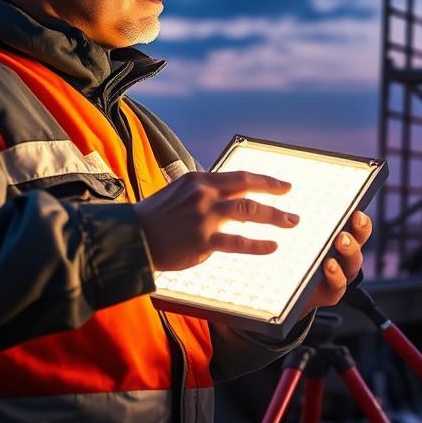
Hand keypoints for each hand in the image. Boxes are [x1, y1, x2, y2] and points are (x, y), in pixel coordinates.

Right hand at [133, 171, 297, 271]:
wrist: (128, 237)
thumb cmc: (152, 218)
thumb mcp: (178, 193)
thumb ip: (202, 193)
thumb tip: (228, 194)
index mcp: (199, 180)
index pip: (240, 176)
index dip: (265, 180)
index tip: (282, 185)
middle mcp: (204, 194)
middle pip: (249, 189)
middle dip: (276, 194)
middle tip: (293, 203)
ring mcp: (204, 217)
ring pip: (249, 211)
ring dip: (274, 216)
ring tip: (290, 222)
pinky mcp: (202, 240)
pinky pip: (238, 241)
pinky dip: (258, 244)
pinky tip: (272, 246)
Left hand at [305, 211, 371, 311]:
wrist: (286, 291)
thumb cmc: (297, 257)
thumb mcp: (302, 238)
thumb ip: (305, 223)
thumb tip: (298, 208)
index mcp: (342, 242)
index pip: (358, 230)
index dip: (361, 223)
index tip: (356, 213)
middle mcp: (346, 258)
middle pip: (358, 245)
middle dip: (355, 237)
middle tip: (344, 232)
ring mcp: (341, 275)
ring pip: (353, 264)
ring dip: (349, 252)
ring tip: (340, 244)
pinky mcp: (332, 292)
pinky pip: (339, 285)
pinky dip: (336, 275)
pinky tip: (329, 265)